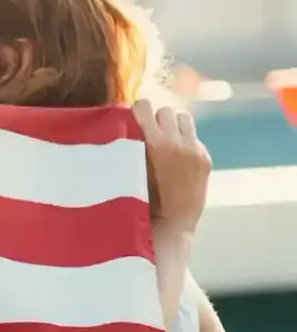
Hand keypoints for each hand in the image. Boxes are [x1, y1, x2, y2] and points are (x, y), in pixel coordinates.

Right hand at [136, 98, 210, 234]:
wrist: (170, 224)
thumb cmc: (139, 200)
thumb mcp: (129, 168)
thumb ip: (130, 144)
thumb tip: (126, 124)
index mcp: (152, 143)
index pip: (143, 107)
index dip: (137, 111)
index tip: (132, 119)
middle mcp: (175, 141)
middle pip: (165, 111)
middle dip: (156, 119)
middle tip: (149, 133)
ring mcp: (193, 149)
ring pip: (183, 118)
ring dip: (173, 125)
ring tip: (166, 140)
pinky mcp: (205, 158)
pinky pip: (194, 137)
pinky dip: (185, 142)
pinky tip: (178, 158)